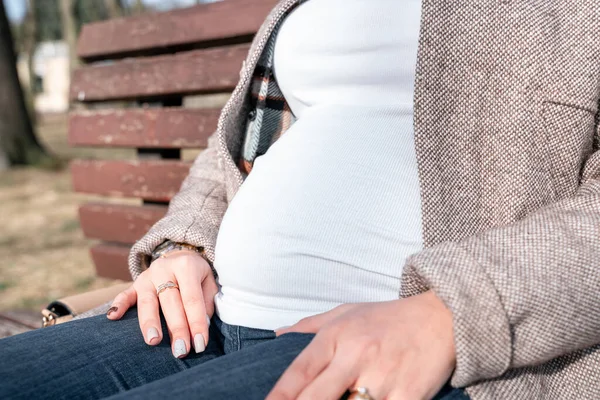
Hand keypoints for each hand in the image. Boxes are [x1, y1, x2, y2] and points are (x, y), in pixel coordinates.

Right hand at [107, 250, 217, 358]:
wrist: (180, 255)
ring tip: (153, 341)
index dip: (197, 322)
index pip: (192, 299)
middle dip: (176, 328)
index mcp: (186, 266)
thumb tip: (201, 326)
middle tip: (181, 350)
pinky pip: (125, 294)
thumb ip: (207, 301)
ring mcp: (147, 276)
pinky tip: (112, 318)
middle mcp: (165, 269)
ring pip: (147, 301)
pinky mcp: (135, 284)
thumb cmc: (198, 275)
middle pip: (170, 302)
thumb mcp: (210, 281)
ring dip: (150, 322)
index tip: (200, 344)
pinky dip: (118, 305)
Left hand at [267, 291, 455, 399]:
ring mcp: (383, 377)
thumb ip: (309, 325)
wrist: (442, 316)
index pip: (299, 371)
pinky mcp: (409, 395)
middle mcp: (356, 355)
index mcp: (338, 335)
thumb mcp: (346, 311)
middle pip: (316, 397)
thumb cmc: (388, 317)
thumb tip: (276, 336)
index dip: (278, 396)